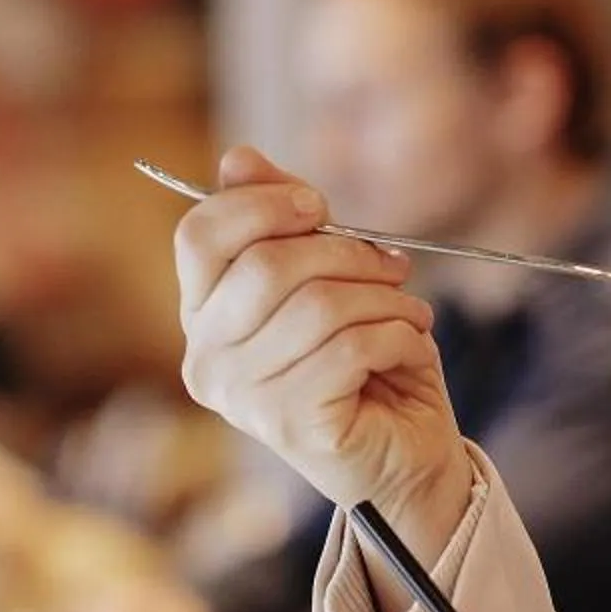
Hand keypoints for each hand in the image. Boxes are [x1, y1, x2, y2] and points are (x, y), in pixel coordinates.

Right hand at [173, 146, 468, 548]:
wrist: (405, 454)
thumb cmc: (363, 362)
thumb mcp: (325, 276)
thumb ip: (279, 219)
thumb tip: (239, 157)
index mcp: (203, 315)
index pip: (199, 236)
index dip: (262, 204)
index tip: (319, 206)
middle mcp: (206, 359)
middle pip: (266, 266)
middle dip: (346, 253)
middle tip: (392, 265)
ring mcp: (243, 398)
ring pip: (319, 306)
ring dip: (384, 299)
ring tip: (410, 312)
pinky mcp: (291, 423)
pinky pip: (351, 348)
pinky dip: (399, 336)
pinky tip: (411, 347)